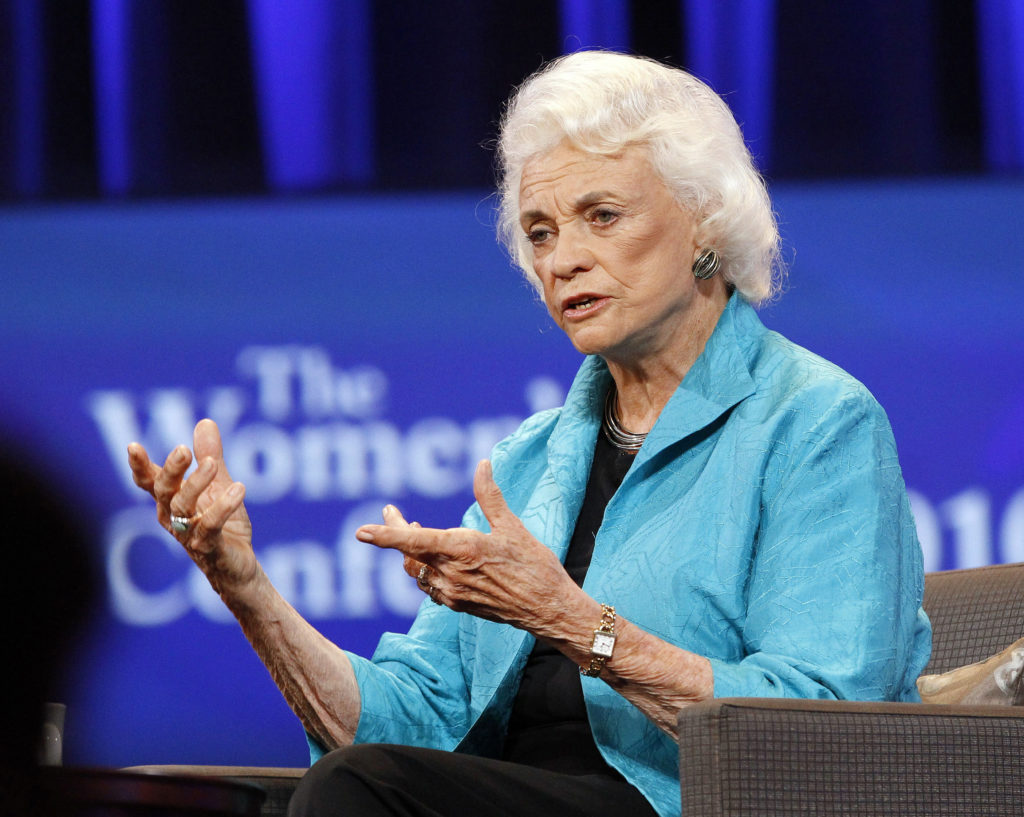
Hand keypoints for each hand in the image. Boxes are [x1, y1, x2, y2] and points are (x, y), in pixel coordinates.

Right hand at [127, 419, 255, 595]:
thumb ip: (210, 457)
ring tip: (212, 464)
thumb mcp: (219, 486)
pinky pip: (210, 527)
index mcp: (172, 501)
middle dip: (171, 470)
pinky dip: (222, 507)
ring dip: (196, 483)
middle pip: (164, 491)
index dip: (139, 466)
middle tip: (182, 449)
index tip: (132, 446)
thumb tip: (205, 422)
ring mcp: (188, 535)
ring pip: (183, 507)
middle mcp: (174, 517)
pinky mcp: (208, 549)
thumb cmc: (223, 526)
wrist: (238, 568)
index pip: (150, 482)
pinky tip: (239, 489)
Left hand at [356, 460, 581, 635]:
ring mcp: (452, 592)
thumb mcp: (512, 526)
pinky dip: (425, 569)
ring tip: (412, 529)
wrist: (548, 610)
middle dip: (395, 531)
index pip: (413, 541)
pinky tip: (432, 560)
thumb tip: (482, 464)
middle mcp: (451, 574)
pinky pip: (430, 586)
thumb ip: (490, 495)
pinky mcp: (458, 604)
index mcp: (462, 549)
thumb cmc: (535, 566)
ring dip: (411, 550)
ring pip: (417, 571)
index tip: (361, 532)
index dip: (386, 535)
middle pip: (410, 552)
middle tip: (390, 511)